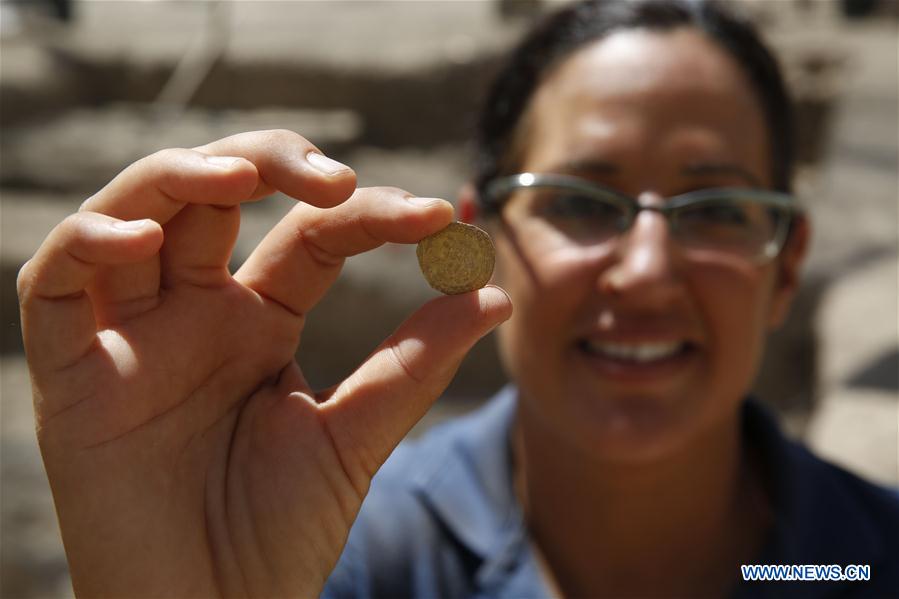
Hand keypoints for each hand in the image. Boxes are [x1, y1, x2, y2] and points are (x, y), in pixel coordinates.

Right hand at [17, 130, 511, 597]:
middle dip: (269, 163)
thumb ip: (413, 362)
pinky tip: (141, 240)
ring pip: (134, 211)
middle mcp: (195, 310)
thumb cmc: (279, 533)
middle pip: (216, 193)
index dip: (369, 213)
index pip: (310, 233)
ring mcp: (132, 333)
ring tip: (243, 177)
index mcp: (261, 319)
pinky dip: (88, 244)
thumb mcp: (356, 436)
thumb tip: (490, 291)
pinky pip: (53, 283)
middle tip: (335, 178)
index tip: (439, 218)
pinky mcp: (71, 371)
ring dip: (180, 176)